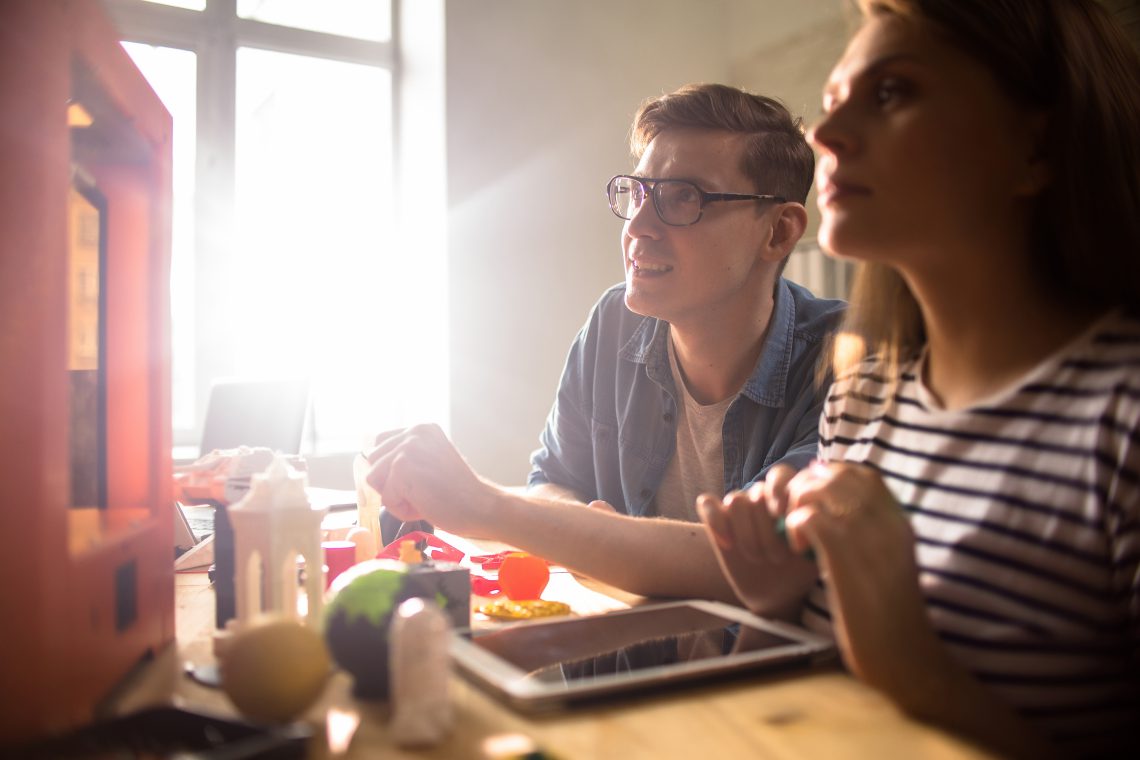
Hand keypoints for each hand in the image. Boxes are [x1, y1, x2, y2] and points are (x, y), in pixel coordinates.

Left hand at [365, 424, 496, 537]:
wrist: (481, 507)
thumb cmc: (458, 493)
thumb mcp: (431, 461)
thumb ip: (407, 456)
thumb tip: (369, 463)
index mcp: (422, 428)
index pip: (380, 444)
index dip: (390, 469)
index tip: (419, 480)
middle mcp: (414, 432)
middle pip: (373, 462)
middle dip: (391, 483)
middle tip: (424, 490)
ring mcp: (408, 448)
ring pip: (375, 480)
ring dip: (396, 497)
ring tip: (424, 497)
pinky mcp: (403, 467)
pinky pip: (385, 498)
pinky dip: (402, 509)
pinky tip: (426, 504)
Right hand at [697, 465, 817, 617]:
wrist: (777, 593)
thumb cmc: (799, 569)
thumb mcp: (815, 551)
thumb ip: (814, 530)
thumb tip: (808, 516)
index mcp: (787, 497)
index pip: (780, 475)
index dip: (780, 491)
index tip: (785, 517)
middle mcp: (762, 498)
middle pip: (757, 493)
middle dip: (766, 529)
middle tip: (777, 558)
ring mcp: (739, 510)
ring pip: (735, 501)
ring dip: (747, 533)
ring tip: (757, 557)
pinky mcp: (718, 523)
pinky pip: (707, 505)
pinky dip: (715, 521)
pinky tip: (727, 544)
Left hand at [783, 462, 943, 707]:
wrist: (902, 654)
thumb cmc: (890, 616)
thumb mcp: (892, 564)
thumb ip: (874, 536)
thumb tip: (840, 512)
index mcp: (900, 523)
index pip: (865, 475)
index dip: (833, 477)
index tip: (817, 498)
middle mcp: (885, 522)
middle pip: (838, 474)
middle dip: (809, 486)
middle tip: (798, 515)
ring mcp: (865, 536)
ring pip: (819, 488)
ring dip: (797, 504)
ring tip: (796, 532)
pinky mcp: (842, 555)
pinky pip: (807, 517)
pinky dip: (794, 526)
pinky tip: (797, 548)